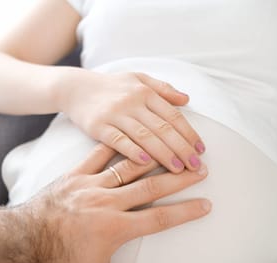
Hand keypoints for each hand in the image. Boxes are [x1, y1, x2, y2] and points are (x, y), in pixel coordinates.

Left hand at [20, 144, 210, 262]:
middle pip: (152, 187)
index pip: (160, 219)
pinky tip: (133, 137)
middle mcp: (107, 203)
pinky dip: (118, 146)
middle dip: (180, 178)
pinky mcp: (75, 174)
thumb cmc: (59, 262)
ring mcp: (91, 185)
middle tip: (200, 169)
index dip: (186, 212)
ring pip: (131, 167)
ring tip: (174, 150)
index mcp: (115, 228)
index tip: (205, 204)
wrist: (22, 241)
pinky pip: (100, 154)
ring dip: (156, 158)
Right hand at [60, 70, 205, 172]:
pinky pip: (119, 140)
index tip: (201, 150)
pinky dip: (133, 151)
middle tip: (195, 165)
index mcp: (145, 92)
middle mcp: (132, 101)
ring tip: (178, 169)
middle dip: (181, 148)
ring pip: (144, 135)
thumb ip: (163, 88)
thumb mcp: (138, 79)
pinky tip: (147, 163)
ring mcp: (115, 114)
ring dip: (164, 153)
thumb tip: (187, 99)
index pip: (173, 115)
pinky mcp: (98, 126)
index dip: (189, 133)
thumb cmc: (112, 86)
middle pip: (162, 127)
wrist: (75, 88)